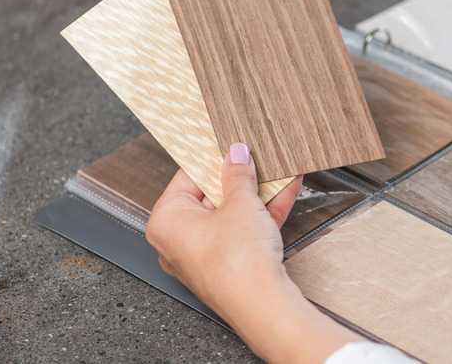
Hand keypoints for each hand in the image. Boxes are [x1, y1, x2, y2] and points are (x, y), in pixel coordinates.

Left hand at [145, 143, 362, 362]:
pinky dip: (264, 213)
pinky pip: (245, 232)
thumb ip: (238, 175)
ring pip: (232, 215)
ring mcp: (206, 256)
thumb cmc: (237, 264)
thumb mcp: (240, 204)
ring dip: (257, 193)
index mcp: (166, 222)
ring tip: (276, 170)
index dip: (211, 159)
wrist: (263, 305)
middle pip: (211, 197)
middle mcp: (179, 242)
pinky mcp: (230, 266)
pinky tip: (285, 191)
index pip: (186, 178)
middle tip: (254, 157)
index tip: (228, 145)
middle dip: (239, 177)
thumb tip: (236, 156)